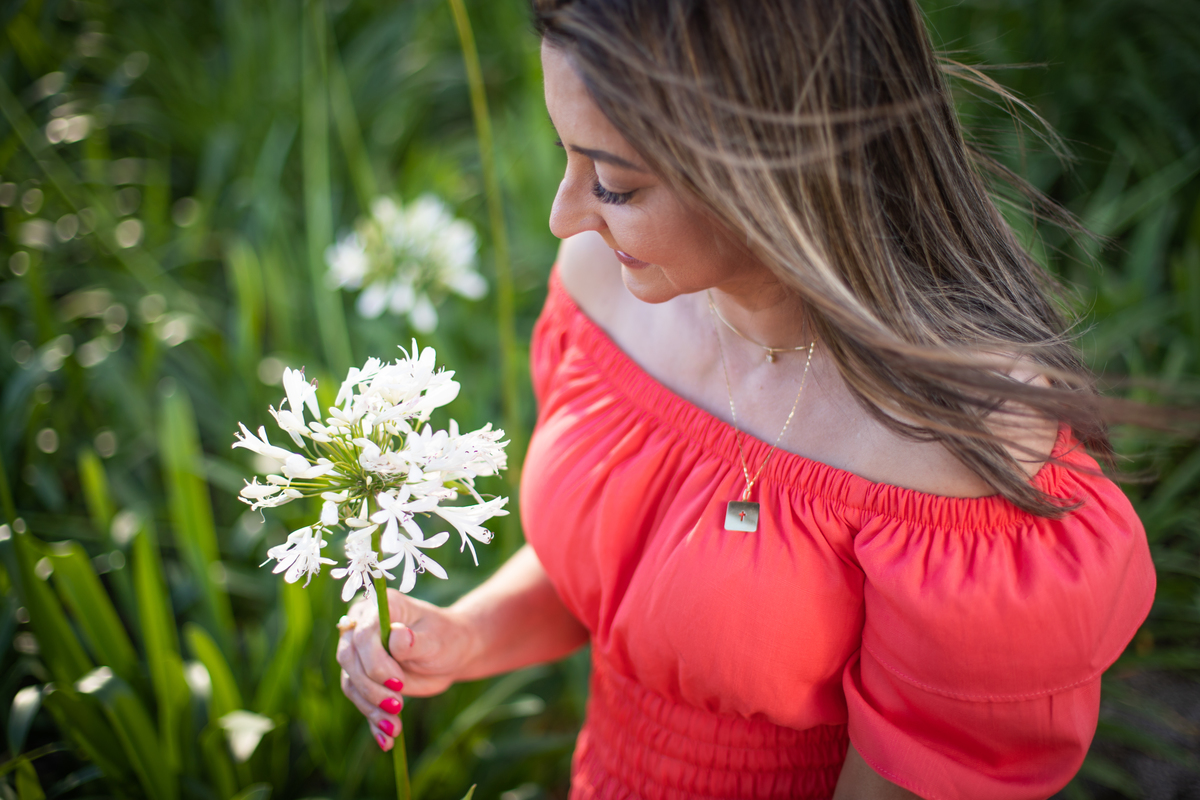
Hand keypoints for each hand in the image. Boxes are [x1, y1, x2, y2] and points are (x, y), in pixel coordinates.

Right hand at [336, 588, 476, 750]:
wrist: (451, 653)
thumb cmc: (446, 638)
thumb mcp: (436, 639)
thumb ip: (414, 640)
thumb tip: (396, 636)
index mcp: (380, 607)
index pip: (362, 635)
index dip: (375, 662)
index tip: (398, 682)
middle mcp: (362, 627)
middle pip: (349, 659)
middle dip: (370, 687)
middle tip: (397, 705)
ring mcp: (359, 653)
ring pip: (351, 683)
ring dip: (371, 708)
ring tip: (396, 727)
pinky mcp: (363, 677)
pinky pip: (359, 700)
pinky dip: (372, 720)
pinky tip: (386, 740)